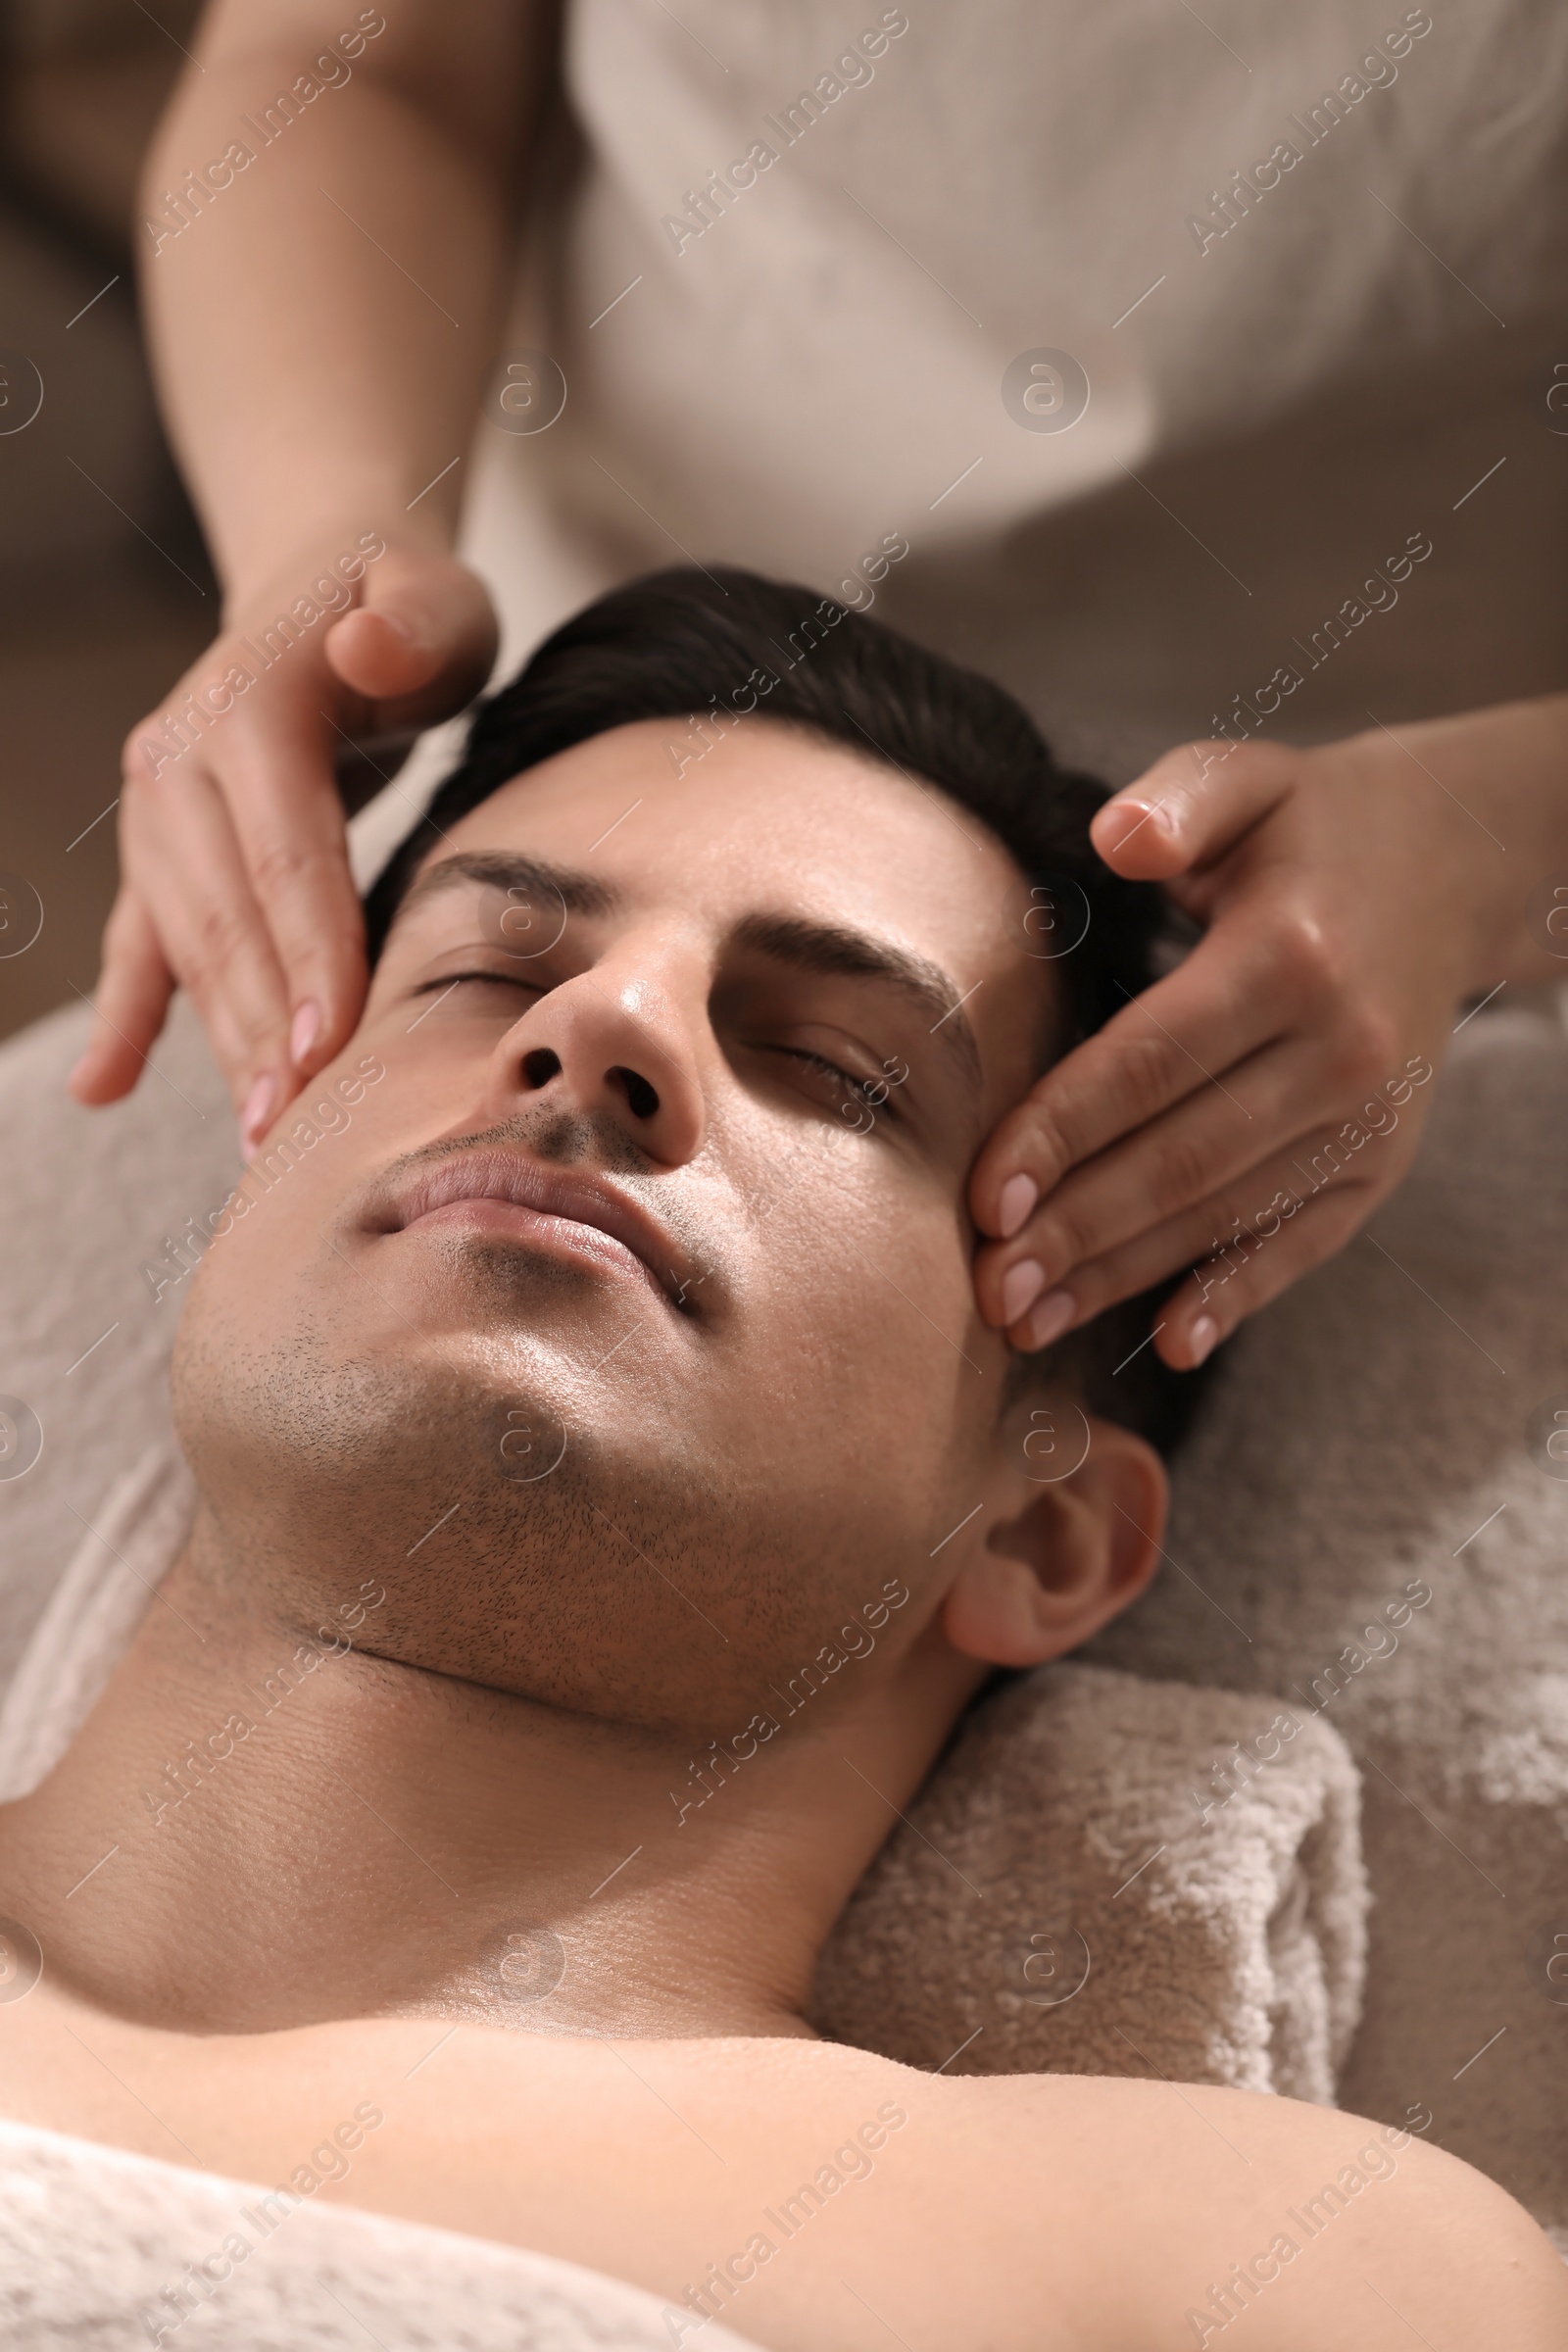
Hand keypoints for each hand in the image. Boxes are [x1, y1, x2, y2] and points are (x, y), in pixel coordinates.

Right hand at [69, 537, 497, 1146]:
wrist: (325, 588)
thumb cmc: (405, 610)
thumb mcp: (435, 596)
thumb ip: (415, 620)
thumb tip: (367, 646)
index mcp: (248, 709)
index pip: (284, 853)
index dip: (308, 952)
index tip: (328, 1045)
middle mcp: (178, 764)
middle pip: (229, 919)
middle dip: (261, 1031)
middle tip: (298, 1132)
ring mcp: (158, 815)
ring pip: (191, 949)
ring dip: (222, 1048)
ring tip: (261, 1142)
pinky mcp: (160, 853)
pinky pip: (138, 945)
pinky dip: (125, 1019)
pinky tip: (101, 1089)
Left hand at [968, 702, 1565, 1369]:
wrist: (1454, 863)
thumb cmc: (1307, 825)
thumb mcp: (1245, 778)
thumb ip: (1176, 800)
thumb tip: (1116, 839)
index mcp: (1288, 957)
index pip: (1149, 1064)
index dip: (1059, 1136)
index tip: (983, 1199)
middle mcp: (1342, 1049)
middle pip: (1181, 1160)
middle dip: (1074, 1233)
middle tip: (986, 1291)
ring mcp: (1370, 1117)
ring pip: (1227, 1213)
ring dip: (1125, 1276)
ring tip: (1029, 1320)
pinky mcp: (1384, 1160)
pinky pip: (1304, 1241)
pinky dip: (1237, 1294)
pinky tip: (1170, 1339)